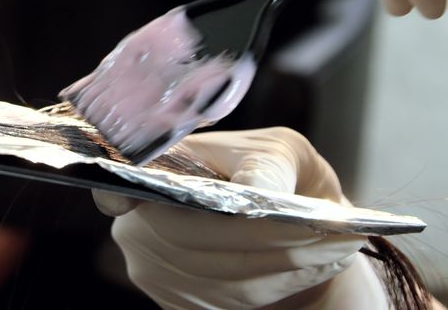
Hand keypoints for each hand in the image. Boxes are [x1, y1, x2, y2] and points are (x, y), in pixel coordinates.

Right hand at [93, 127, 386, 308]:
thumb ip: (264, 166)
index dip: (120, 197)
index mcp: (153, 171)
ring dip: (281, 265)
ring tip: (333, 247)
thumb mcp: (279, 152)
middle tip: (325, 232)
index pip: (115, 187)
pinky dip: (276, 285)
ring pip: (214, 274)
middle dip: (260, 238)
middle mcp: (139, 223)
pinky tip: (310, 266)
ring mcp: (153, 268)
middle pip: (184, 236)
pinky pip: (227, 300)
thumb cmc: (276, 175)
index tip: (139, 203)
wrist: (291, 222)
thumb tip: (255, 195)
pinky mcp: (178, 302)